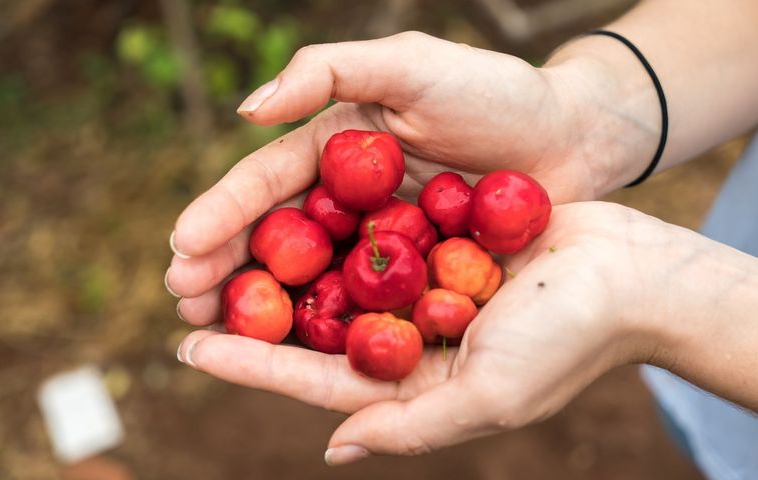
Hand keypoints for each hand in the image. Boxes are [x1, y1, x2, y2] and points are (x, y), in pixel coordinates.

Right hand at [166, 31, 624, 321]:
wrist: (575, 140)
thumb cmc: (497, 95)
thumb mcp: (411, 66)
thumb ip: (331, 72)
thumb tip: (248, 109)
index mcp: (337, 147)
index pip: (267, 182)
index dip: (222, 213)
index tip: (182, 248)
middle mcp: (349, 197)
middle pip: (276, 237)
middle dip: (226, 268)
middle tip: (186, 304)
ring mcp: (381, 240)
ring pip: (310, 277)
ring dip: (263, 307)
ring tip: (218, 336)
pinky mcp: (415, 274)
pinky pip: (363, 302)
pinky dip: (326, 324)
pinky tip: (294, 351)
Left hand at [176, 202, 677, 463]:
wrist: (632, 273)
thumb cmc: (569, 342)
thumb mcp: (489, 398)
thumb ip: (409, 426)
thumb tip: (333, 452)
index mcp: (415, 381)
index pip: (317, 377)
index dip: (254, 364)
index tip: (191, 347)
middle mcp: (412, 334)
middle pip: (317, 324)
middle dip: (256, 310)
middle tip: (188, 289)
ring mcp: (426, 283)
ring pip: (338, 270)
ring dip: (286, 258)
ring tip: (225, 242)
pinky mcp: (443, 238)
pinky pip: (378, 227)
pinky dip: (338, 216)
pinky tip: (292, 197)